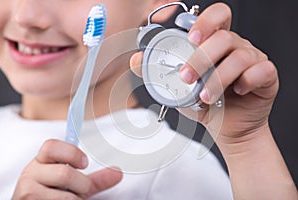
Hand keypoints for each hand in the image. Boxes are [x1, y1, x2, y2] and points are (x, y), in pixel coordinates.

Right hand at [12, 139, 121, 198]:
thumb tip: (118, 173)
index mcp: (40, 161)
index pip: (51, 146)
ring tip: (69, 199)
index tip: (85, 163)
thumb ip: (95, 179)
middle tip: (81, 189)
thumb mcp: (75, 185)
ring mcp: (27, 192)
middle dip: (81, 184)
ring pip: (65, 196)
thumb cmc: (55, 196)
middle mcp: (30, 174)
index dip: (72, 153)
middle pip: (64, 173)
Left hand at [130, 3, 277, 144]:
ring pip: (240, 56)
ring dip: (218, 77)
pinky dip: (246, 81)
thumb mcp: (179, 88)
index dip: (204, 22)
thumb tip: (136, 60)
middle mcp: (235, 47)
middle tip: (187, 76)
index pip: (216, 17)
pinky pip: (261, 70)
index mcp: (215, 44)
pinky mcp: (266, 76)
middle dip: (202, 57)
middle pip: (224, 36)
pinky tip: (236, 92)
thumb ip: (160, 73)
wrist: (227, 128)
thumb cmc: (206, 105)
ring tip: (205, 96)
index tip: (189, 38)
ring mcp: (253, 60)